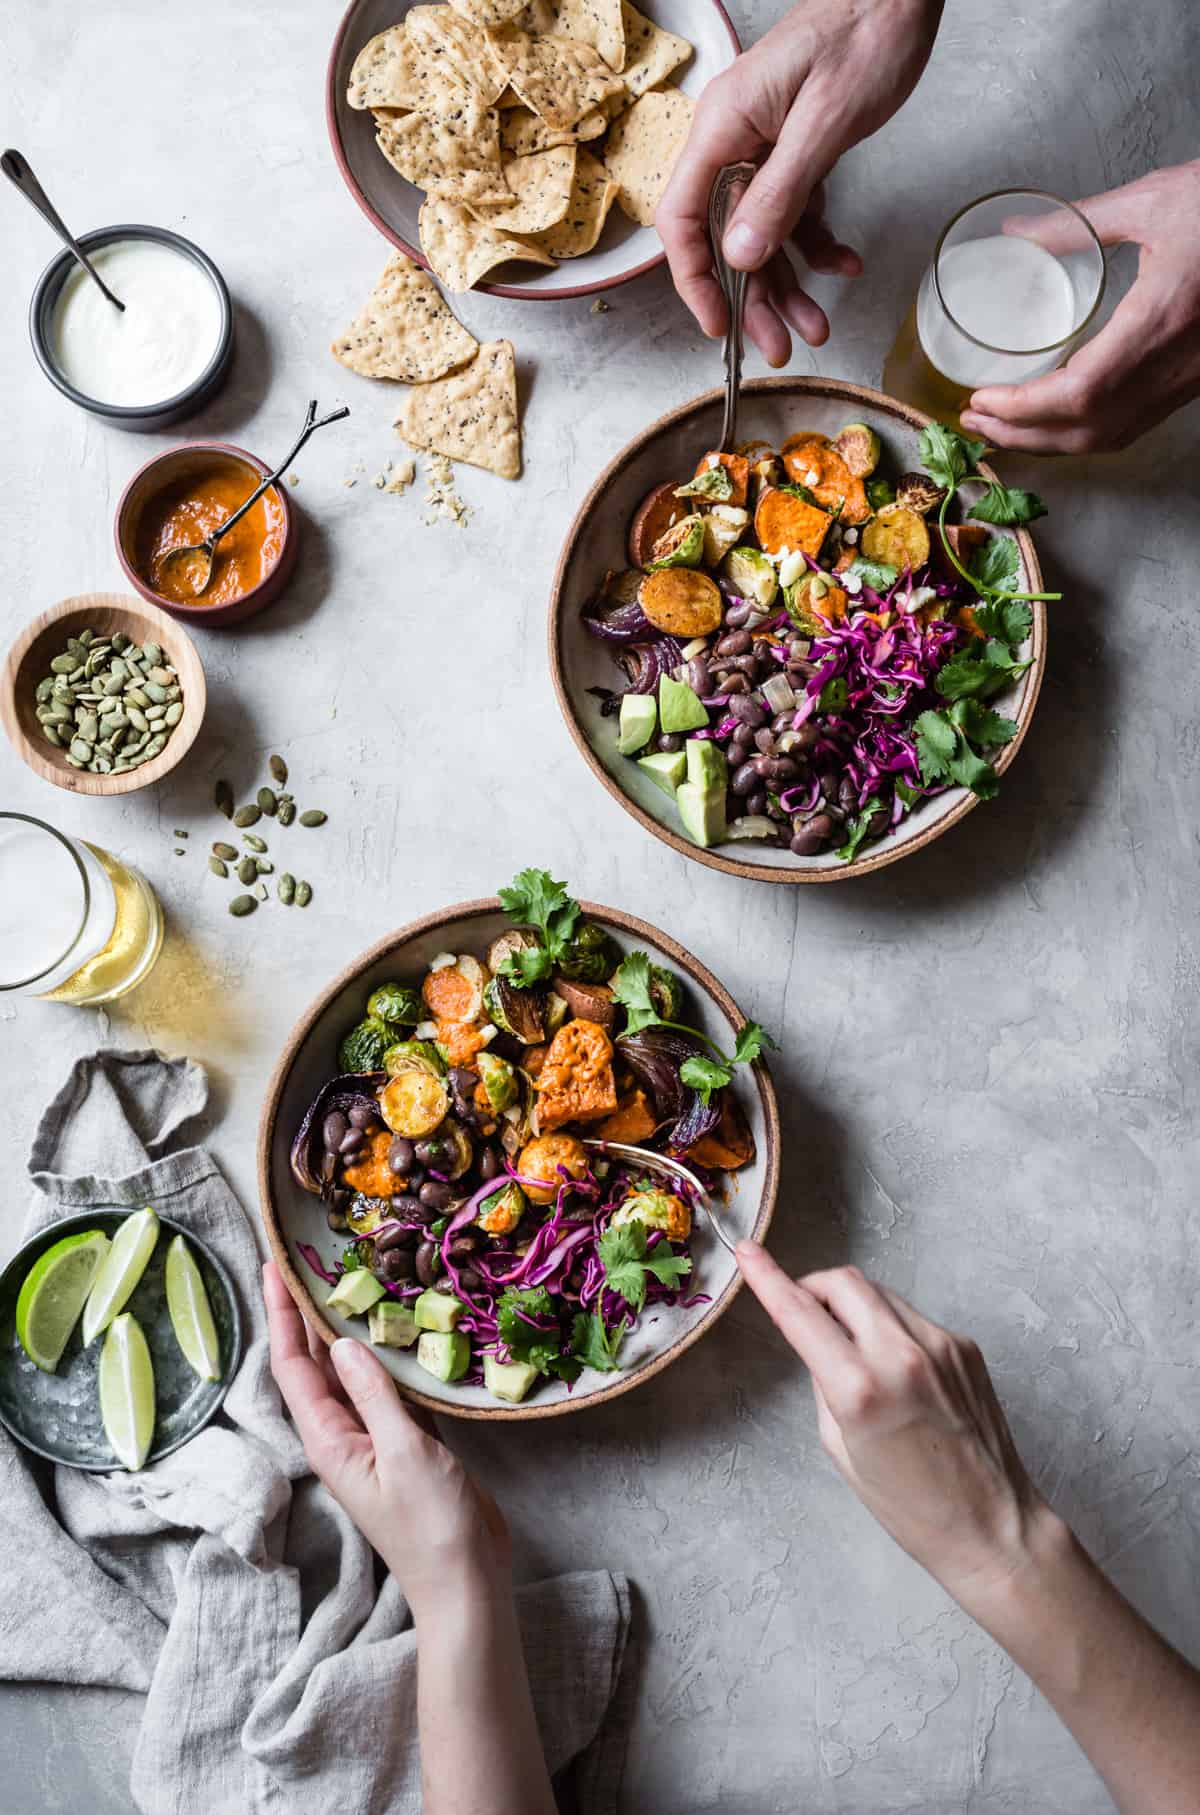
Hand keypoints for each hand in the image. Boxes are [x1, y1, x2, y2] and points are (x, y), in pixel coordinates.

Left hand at [264, 1262, 509, 1617]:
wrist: (465, 1581)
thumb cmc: (433, 1524)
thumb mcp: (405, 1452)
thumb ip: (374, 1395)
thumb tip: (342, 1342)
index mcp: (329, 1439)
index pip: (292, 1366)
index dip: (282, 1315)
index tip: (274, 1267)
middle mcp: (341, 1435)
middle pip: (313, 1364)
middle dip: (306, 1313)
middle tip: (307, 1259)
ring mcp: (371, 1440)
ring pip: (348, 1373)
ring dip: (343, 1330)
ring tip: (346, 1279)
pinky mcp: (403, 1443)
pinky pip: (382, 1388)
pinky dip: (382, 1355)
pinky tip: (394, 1330)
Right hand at [656, 0, 942, 365]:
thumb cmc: (865, 31)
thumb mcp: (824, 121)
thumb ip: (778, 193)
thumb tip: (739, 257)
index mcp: (724, 127)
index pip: (682, 219)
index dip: (694, 280)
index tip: (718, 325)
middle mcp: (736, 141)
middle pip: (725, 240)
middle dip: (751, 299)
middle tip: (775, 346)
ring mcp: (765, 147)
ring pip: (762, 236)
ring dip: (788, 285)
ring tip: (815, 326)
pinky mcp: (797, 150)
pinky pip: (796, 213)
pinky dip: (818, 244)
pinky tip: (843, 265)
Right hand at [735, 1245, 1050, 1601]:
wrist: (993, 1526)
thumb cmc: (910, 1507)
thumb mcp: (840, 1447)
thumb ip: (825, 1383)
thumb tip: (819, 1342)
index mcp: (860, 1389)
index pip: (800, 1314)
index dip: (767, 1277)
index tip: (747, 1251)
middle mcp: (901, 1355)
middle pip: (844, 1281)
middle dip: (814, 1286)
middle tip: (803, 1309)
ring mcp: (940, 1345)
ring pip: (880, 1294)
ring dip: (854, 1307)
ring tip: (853, 1350)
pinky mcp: (965, 1347)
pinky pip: (912, 1319)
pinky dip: (890, 1330)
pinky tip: (896, 1372)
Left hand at [961, 162, 1199, 453]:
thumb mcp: (1152, 200)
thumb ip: (1077, 222)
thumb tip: (1015, 233)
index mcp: (1160, 318)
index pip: (1078, 391)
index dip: (1023, 408)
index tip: (981, 399)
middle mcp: (1174, 363)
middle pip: (1086, 429)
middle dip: (1022, 435)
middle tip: (975, 421)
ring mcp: (1188, 379)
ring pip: (1109, 437)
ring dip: (1050, 442)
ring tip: (1004, 426)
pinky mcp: (1193, 381)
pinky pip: (1132, 426)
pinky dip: (1086, 435)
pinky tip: (1058, 420)